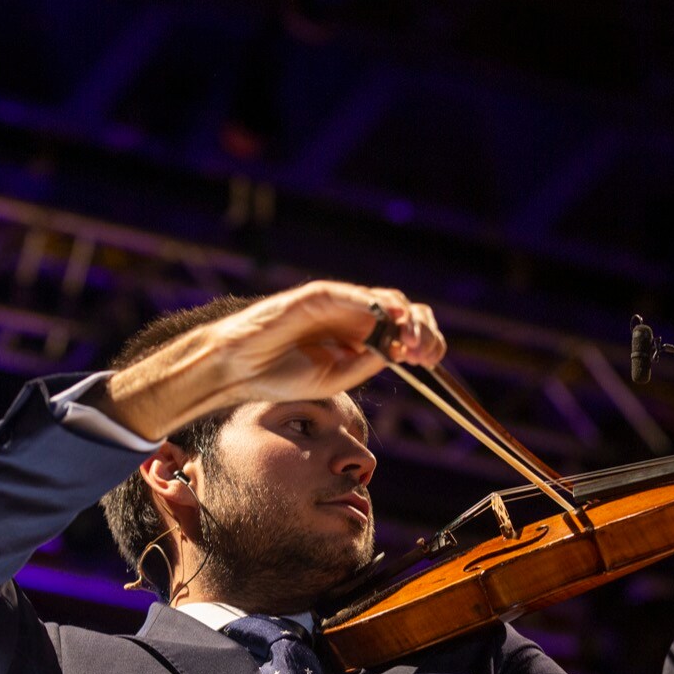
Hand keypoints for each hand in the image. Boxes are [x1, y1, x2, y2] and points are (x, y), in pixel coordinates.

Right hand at [211, 281, 444, 404]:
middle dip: (422, 330)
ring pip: (385, 300)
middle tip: (426, 354)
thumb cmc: (283, 376)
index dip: (424, 342)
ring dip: (405, 319)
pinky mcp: (317, 297)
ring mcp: (337, 305)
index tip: (431, 362)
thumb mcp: (337, 378)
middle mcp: (354, 318)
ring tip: (411, 342)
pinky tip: (388, 317)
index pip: (404, 331)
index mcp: (361, 339)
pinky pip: (350, 295)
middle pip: (403, 312)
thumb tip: (401, 350)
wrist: (243, 369)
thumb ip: (368, 362)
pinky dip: (372, 303)